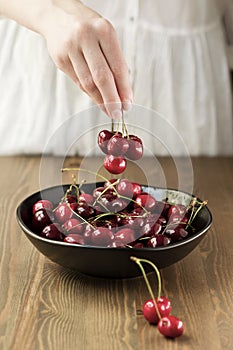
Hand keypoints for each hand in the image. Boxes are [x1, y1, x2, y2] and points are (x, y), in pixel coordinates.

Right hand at [40, 0, 131, 117]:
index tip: (127, 103)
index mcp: (104, 30)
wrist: (56, 14)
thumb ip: (114, 62)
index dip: (124, 89)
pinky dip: (89, 93)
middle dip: (111, 99)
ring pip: (88, 83)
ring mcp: (70, 48)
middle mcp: (86, 37)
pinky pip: (77, 81)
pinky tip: (96, 98)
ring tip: (108, 109)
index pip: (118, 67)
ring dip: (100, 100)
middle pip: (102, 77)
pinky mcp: (60, 58)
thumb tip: (122, 92)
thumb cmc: (87, 27)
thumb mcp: (106, 36)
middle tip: (117, 112)